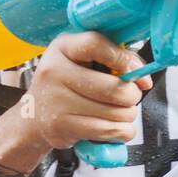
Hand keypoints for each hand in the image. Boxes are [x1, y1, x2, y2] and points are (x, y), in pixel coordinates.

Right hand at [0, 32, 151, 171]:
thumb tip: (143, 79)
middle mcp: (55, 71)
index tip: (137, 72)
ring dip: (127, 115)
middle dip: (132, 96)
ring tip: (117, 111)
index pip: (96, 45)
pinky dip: (121, 131)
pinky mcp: (61, 125)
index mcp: (63, 47)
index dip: (123, 59)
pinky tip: (113, 126)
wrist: (34, 114)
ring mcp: (56, 100)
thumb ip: (118, 58)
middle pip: (115, 88)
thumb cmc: (70, 83)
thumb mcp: (86, 60)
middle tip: (128, 97)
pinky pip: (109, 131)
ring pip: (117, 113)